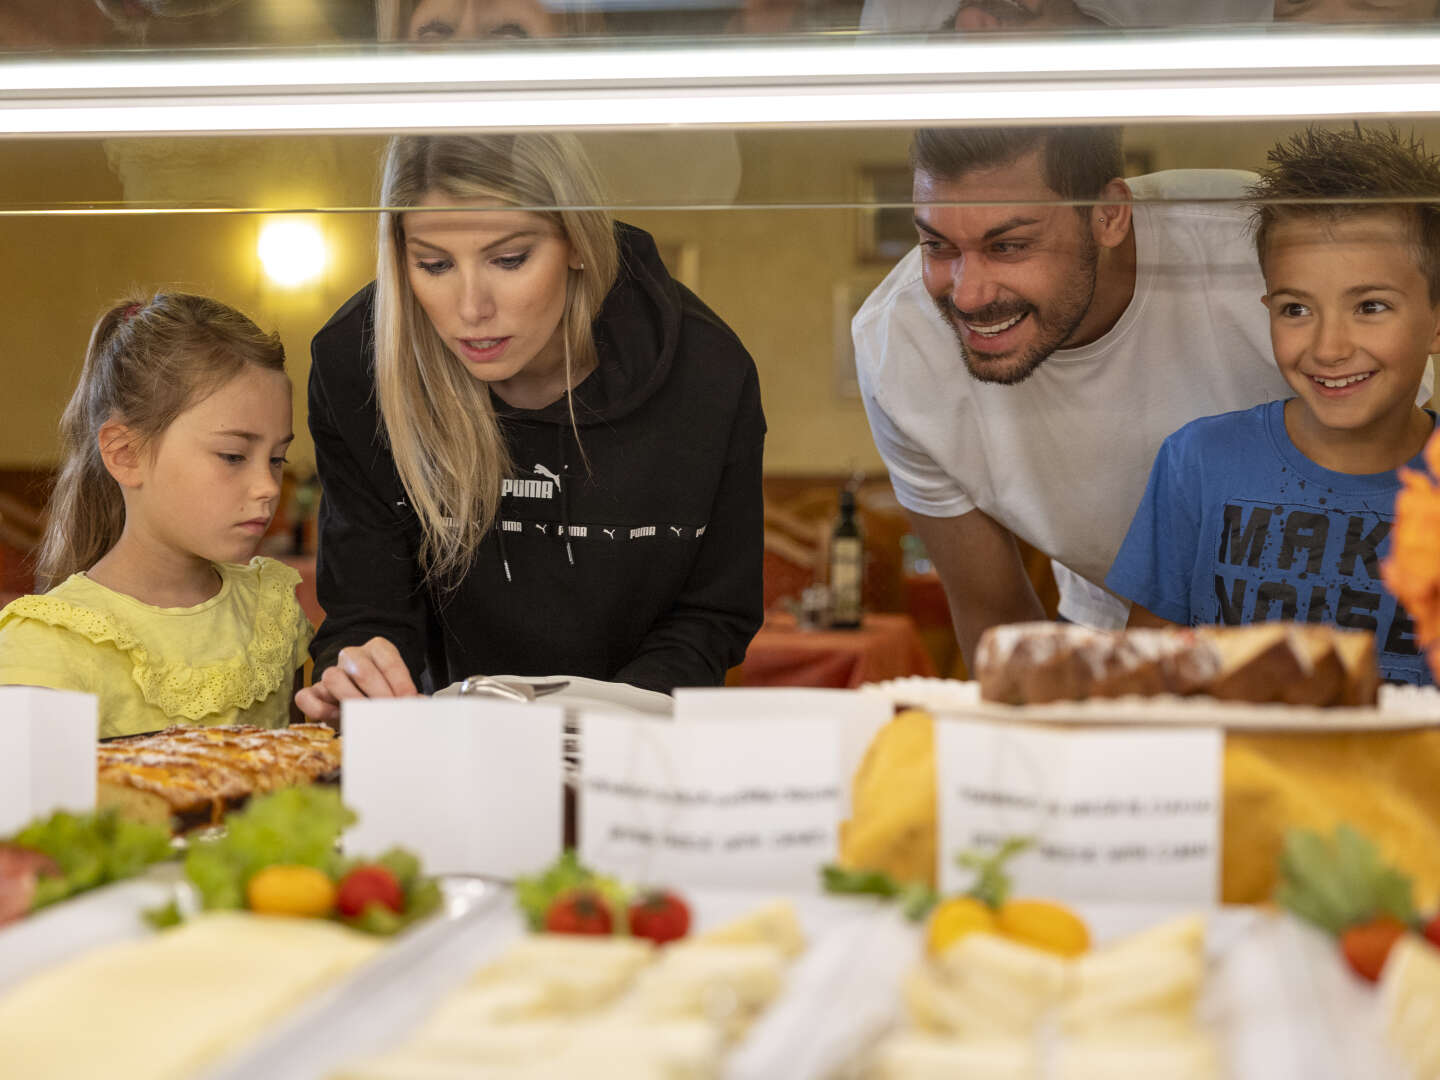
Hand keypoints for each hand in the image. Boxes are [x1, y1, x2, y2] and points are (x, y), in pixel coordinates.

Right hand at [293, 636, 418, 723]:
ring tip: (365, 717)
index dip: (399, 681)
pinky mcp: (312, 693)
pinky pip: (305, 696)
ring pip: (331, 676)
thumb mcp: (398, 691)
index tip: (408, 701)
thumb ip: (407, 696)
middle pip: (360, 666)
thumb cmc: (385, 695)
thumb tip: (419, 703)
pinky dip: (318, 708)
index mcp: (377, 650)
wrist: (364, 703)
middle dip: (377, 691)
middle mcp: (351, 657)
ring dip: (350, 698)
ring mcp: (330, 673)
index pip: (388, 659)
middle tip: (388, 712)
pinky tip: (336, 717)